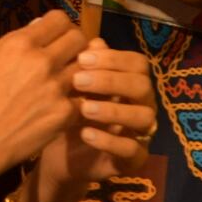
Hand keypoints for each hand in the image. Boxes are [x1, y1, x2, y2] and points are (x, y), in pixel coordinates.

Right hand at [0, 10, 86, 183]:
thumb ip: (9, 39)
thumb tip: (37, 26)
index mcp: (20, 44)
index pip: (59, 19)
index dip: (60, 26)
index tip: (56, 35)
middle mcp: (42, 61)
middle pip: (79, 38)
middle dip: (75, 44)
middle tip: (67, 55)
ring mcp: (57, 88)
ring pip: (88, 67)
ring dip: (81, 71)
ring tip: (68, 80)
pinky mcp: (65, 114)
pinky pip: (83, 98)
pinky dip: (75, 100)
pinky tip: (63, 105)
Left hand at [37, 38, 154, 190]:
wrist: (58, 153)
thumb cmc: (68, 110)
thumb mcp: (71, 86)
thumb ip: (83, 64)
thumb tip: (92, 41)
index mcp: (129, 82)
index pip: (137, 63)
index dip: (113, 58)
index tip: (81, 58)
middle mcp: (141, 104)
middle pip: (143, 86)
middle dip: (111, 80)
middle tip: (78, 80)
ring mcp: (141, 132)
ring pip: (144, 117)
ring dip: (113, 110)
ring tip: (84, 108)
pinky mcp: (134, 159)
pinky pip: (133, 150)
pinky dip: (109, 141)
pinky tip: (86, 134)